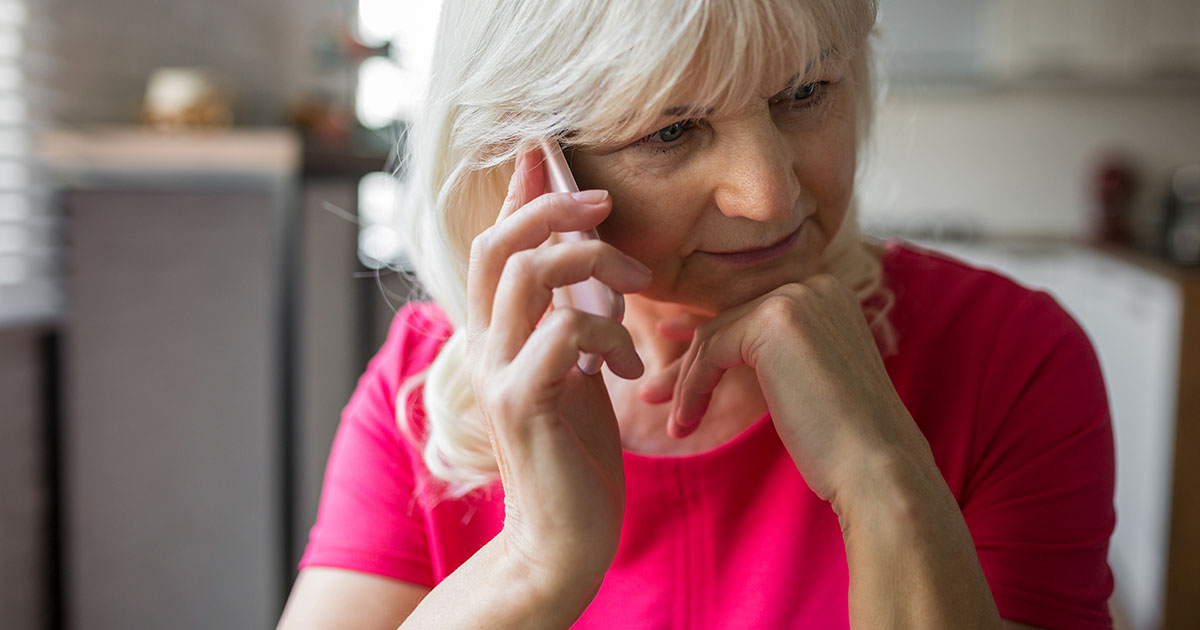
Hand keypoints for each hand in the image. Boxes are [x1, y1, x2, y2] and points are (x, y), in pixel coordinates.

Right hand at [465, 149, 650, 588]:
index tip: (544, 148)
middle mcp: (484, 345)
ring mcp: (497, 374)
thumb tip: (587, 264)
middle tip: (604, 202)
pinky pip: (560, 337)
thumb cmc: (574, 451)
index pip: (495, 243)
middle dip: (551, 208)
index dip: (517, 192)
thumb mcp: (572, 370)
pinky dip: (604, 337)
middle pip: (497, 244)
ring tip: (633, 287)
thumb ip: (568, 316)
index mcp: (496, 332)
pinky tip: (627, 367)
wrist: (562, 536)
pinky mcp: (522, 405)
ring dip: (589, 265)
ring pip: (525, 277)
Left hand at [638, 275, 926, 502]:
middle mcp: (815, 285)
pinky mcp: (776, 321)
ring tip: (671, 423)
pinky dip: (692, 388)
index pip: (749, 308)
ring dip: (686, 383)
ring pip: (715, 336)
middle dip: (687, 362)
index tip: (674, 351)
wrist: (875, 467)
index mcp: (827, 294)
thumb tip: (709, 344)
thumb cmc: (841, 440)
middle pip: (728, 320)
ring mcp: (796, 299)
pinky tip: (687, 423)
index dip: (706, 331)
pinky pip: (712, 350)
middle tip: (651, 393)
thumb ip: (768, 354)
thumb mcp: (802, 379)